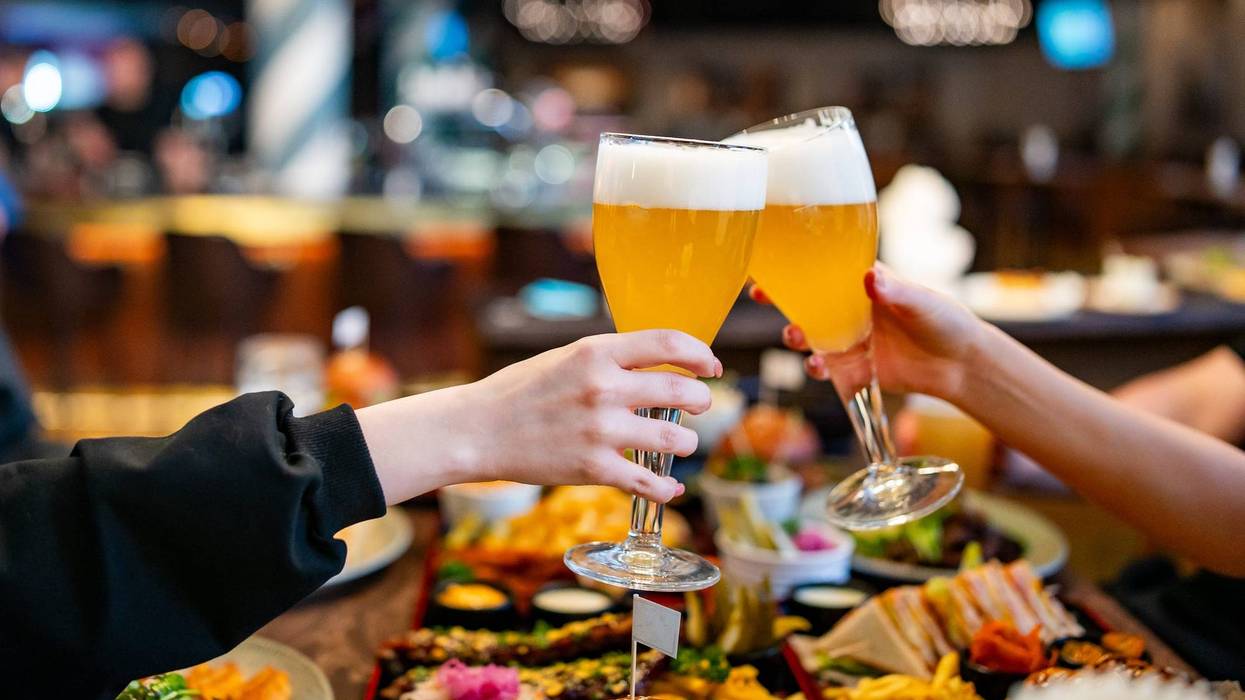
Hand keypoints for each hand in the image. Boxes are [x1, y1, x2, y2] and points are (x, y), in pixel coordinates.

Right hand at [461, 330, 720, 501]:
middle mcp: (603, 388)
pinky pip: (648, 482)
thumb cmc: (521, 391)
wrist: (478, 429)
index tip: (711, 366)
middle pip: (682, 389)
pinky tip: (670, 487)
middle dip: (702, 398)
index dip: (700, 353)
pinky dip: (666, 488)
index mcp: (596, 352)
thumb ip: (610, 359)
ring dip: (689, 442)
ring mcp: (600, 430)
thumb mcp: (566, 357)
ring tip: (683, 443)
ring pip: (675, 438)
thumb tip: (658, 362)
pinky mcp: (593, 468)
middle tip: (702, 404)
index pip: (668, 342)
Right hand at [754, 265, 986, 401]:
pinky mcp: (852, 368)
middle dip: (781, 298)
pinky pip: (824, 367)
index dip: (796, 264)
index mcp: (864, 284)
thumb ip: (895, 290)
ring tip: (794, 337)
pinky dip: (815, 367)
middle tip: (762, 295)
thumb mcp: (921, 302)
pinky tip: (817, 367)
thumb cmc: (945, 322)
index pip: (824, 269)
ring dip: (796, 335)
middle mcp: (851, 310)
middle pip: (807, 301)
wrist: (960, 366)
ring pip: (810, 334)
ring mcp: (849, 339)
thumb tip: (869, 276)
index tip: (770, 261)